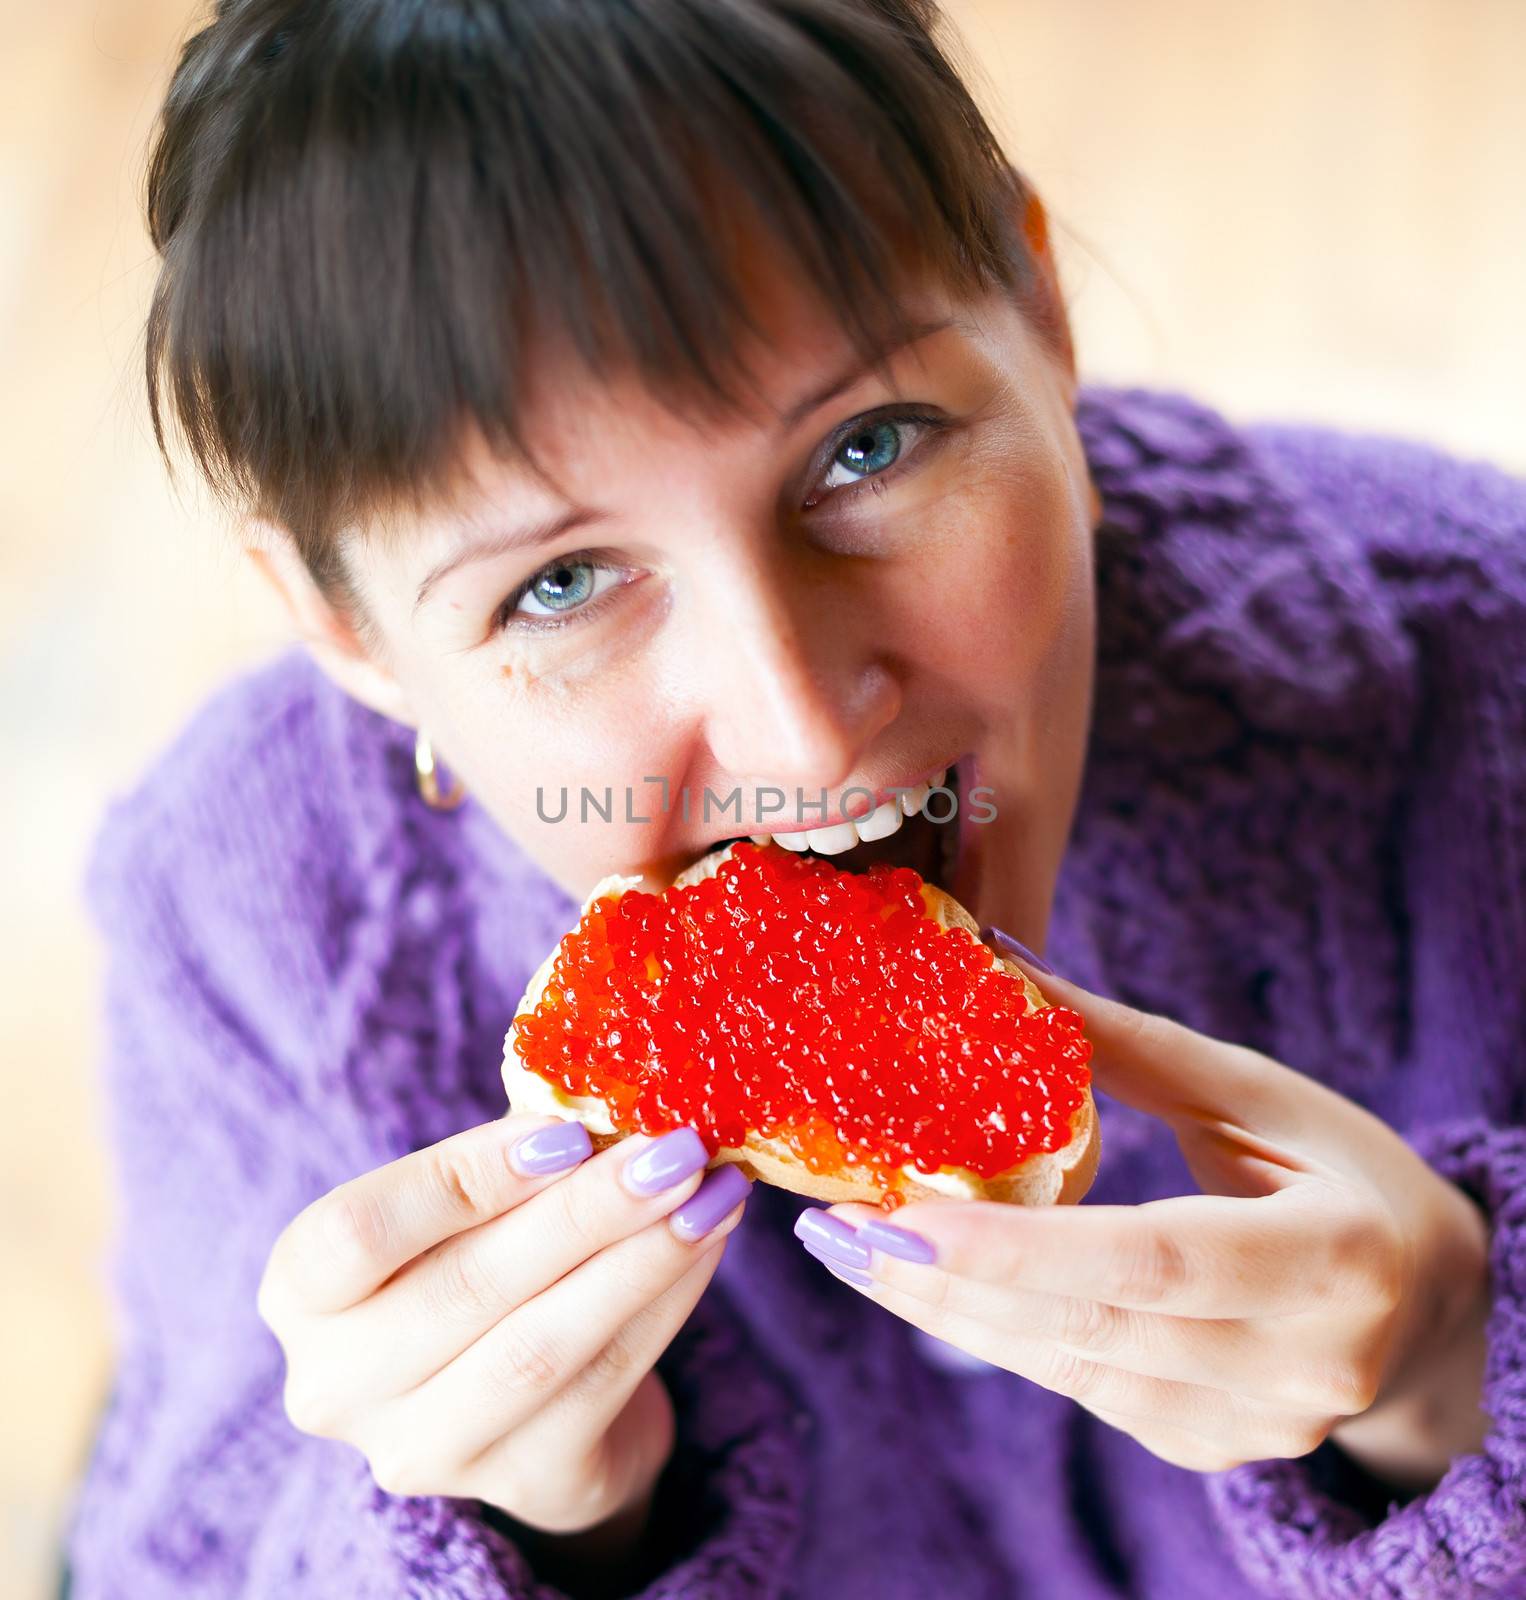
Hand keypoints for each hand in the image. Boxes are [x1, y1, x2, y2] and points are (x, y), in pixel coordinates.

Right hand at [257, 1115, 750, 1538]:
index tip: (567, 1133)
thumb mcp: (474, 1200)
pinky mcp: (521, 1485)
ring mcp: (423, 1450)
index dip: (464, 1180)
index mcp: (302, 1291)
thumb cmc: (489, 1256)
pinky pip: (606, 1385)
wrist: (535, 1395)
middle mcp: (338, 1384)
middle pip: (467, 1289)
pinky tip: (710, 1243)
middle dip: (586, 1211)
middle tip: (674, 1150)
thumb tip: (605, 1075)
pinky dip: (668, 1304)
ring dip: (641, 1259)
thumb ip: (519, 1143)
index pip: (356, 1234)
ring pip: (542, 1347)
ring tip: (710, 1192)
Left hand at [801, 951, 1490, 1486]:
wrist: (1431, 1308)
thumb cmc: (1342, 1174)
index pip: (1152, 1260)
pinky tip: (929, 1287)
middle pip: (1092, 1329)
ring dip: (950, 1315)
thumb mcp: (1259, 1095)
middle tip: (835, 1229)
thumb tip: (999, 963)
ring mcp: (1258, 1423)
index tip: (902, 1216)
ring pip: (1072, 1373)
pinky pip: (1085, 1393)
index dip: (1021, 1248)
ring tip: (852, 1251)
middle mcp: (1302, 1364)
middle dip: (946, 1285)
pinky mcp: (1214, 1448)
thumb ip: (1130, 1045)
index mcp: (1330, 1258)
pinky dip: (1001, 1337)